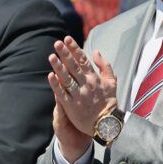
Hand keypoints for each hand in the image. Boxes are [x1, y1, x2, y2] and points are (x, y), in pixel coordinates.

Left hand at [47, 38, 117, 152]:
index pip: (83, 60)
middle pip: (74, 66)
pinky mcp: (71, 106)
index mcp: (94, 78)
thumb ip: (105, 65)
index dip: (75, 49)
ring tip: (51, 56)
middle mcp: (86, 84)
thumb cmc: (109, 102)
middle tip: (57, 43)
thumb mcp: (112, 82)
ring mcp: (78, 95)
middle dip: (65, 54)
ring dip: (59, 67)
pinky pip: (62, 94)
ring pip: (67, 78)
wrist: (107, 124)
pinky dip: (56, 85)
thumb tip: (96, 51)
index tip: (67, 39)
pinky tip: (50, 76)